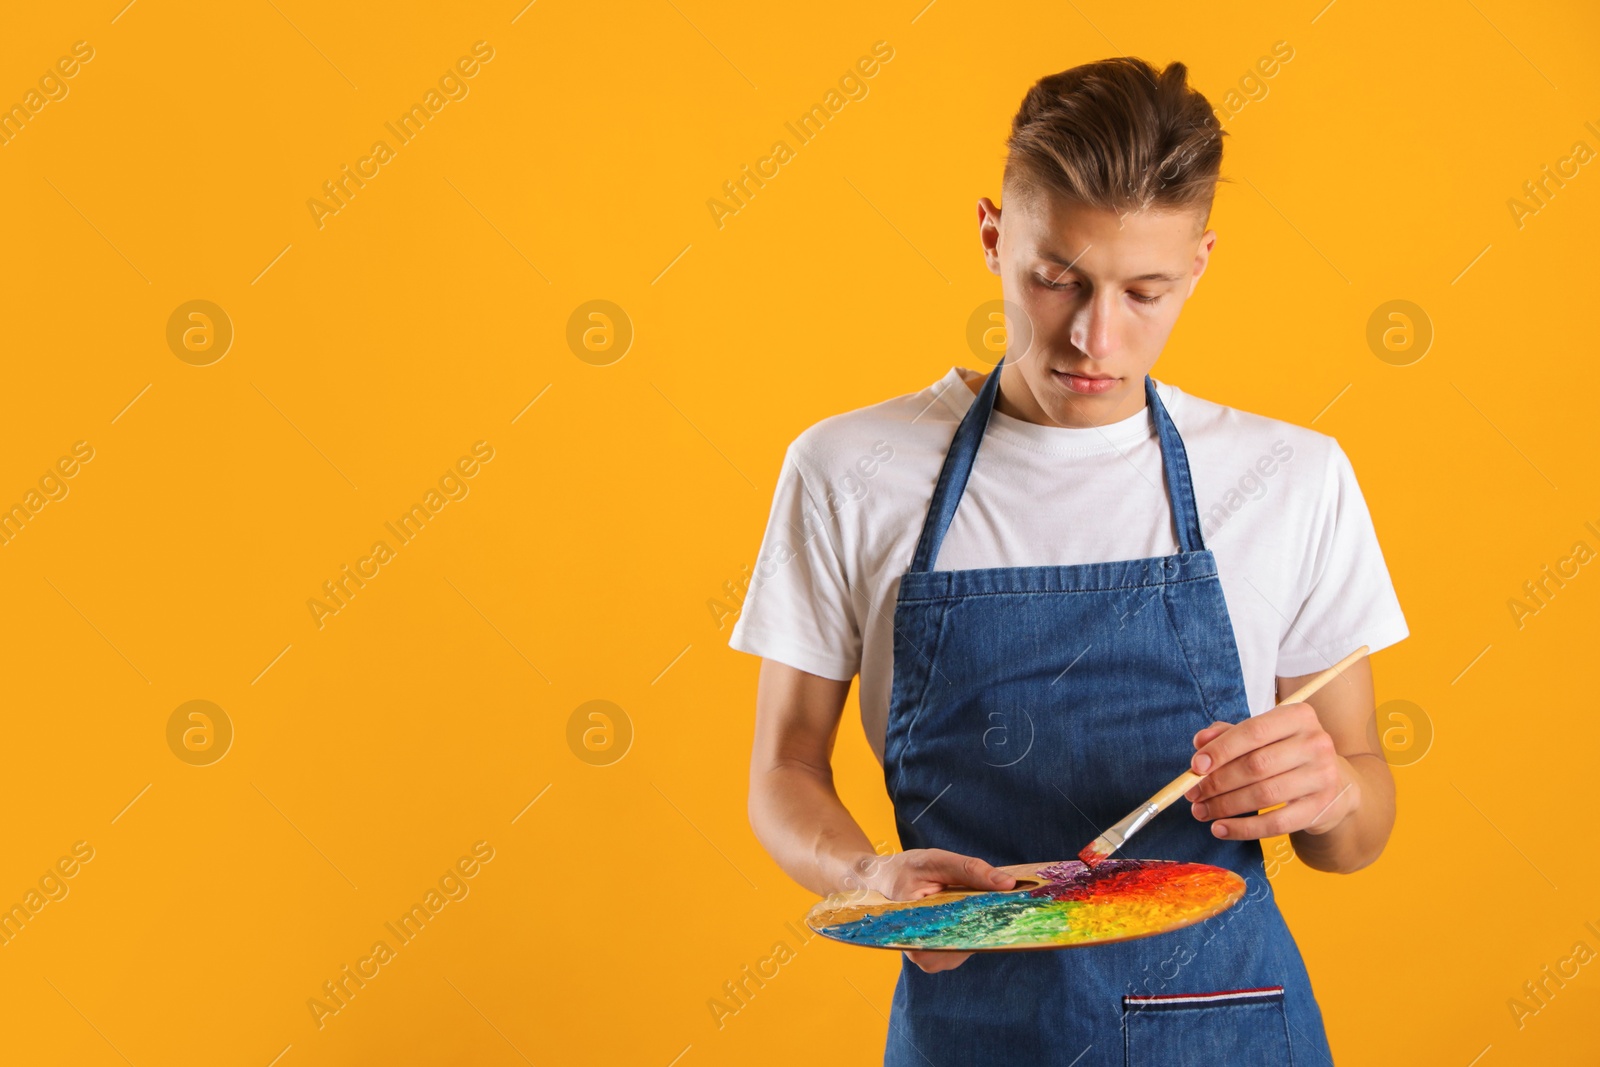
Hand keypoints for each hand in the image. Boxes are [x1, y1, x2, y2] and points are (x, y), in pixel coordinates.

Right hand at [844, 848, 1014, 973]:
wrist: (881, 880)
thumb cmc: (905, 870)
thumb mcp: (935, 862)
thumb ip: (969, 870)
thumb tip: (1007, 884)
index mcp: (918, 936)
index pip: (964, 936)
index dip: (990, 921)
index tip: (1010, 906)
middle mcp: (924, 957)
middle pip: (970, 944)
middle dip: (989, 921)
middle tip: (1005, 900)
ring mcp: (933, 960)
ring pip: (971, 945)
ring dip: (982, 923)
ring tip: (984, 901)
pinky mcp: (940, 957)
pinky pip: (967, 944)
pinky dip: (975, 926)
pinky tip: (974, 910)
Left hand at [1184, 702, 1357, 840]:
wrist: (1332, 781)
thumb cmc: (1285, 752)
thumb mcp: (1261, 735)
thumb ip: (1228, 734)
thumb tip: (1200, 742)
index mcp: (1299, 716)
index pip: (1253, 731)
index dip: (1220, 750)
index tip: (1195, 767)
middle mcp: (1316, 743)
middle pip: (1257, 765)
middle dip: (1217, 782)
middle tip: (1192, 794)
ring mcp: (1322, 776)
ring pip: (1264, 795)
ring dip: (1226, 806)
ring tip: (1201, 811)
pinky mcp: (1321, 807)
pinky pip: (1277, 823)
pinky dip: (1244, 829)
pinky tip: (1221, 828)